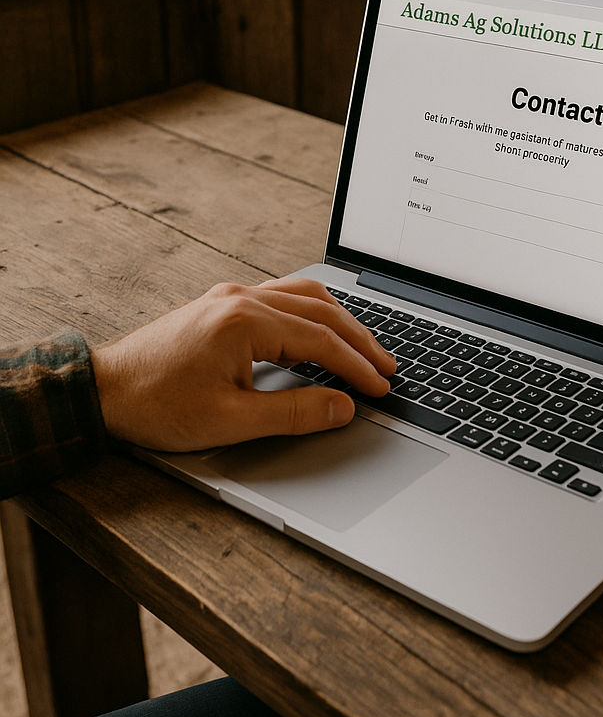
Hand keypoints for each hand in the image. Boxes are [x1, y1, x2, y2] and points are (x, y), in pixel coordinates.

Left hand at [91, 278, 395, 450]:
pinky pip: (282, 295)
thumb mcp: (230, 420)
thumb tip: (342, 407)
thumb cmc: (156, 405)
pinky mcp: (222, 304)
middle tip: (387, 366)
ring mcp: (231, 297)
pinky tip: (321, 328)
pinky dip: (313, 311)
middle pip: (321, 311)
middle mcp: (242, 298)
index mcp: (245, 321)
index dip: (356, 366)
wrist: (101, 390)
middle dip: (359, 340)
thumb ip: (294, 414)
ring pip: (305, 296)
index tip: (380, 386)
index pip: (321, 340)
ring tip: (364, 345)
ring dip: (340, 320)